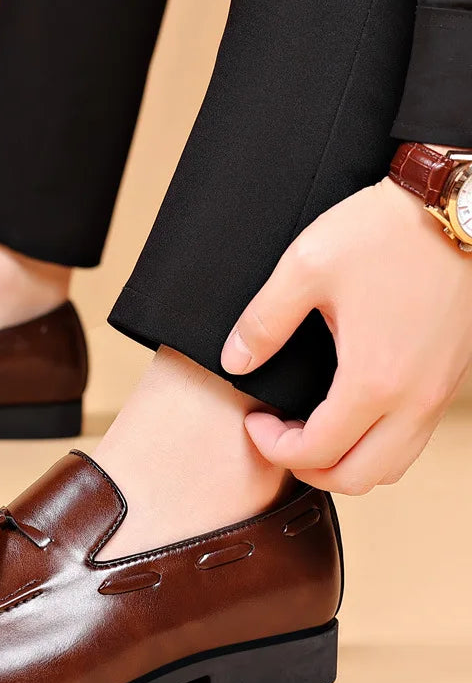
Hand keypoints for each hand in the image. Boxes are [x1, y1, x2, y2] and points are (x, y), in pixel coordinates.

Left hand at [221, 176, 471, 494]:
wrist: (458, 204)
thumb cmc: (384, 230)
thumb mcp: (306, 267)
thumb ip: (264, 322)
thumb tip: (234, 361)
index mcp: (374, 379)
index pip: (318, 453)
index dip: (274, 448)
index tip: (253, 421)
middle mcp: (415, 399)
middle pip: (358, 477)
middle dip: (308, 469)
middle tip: (278, 436)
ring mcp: (438, 392)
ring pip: (392, 465)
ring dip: (345, 462)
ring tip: (310, 428)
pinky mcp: (450, 378)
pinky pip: (412, 438)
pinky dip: (376, 444)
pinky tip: (348, 411)